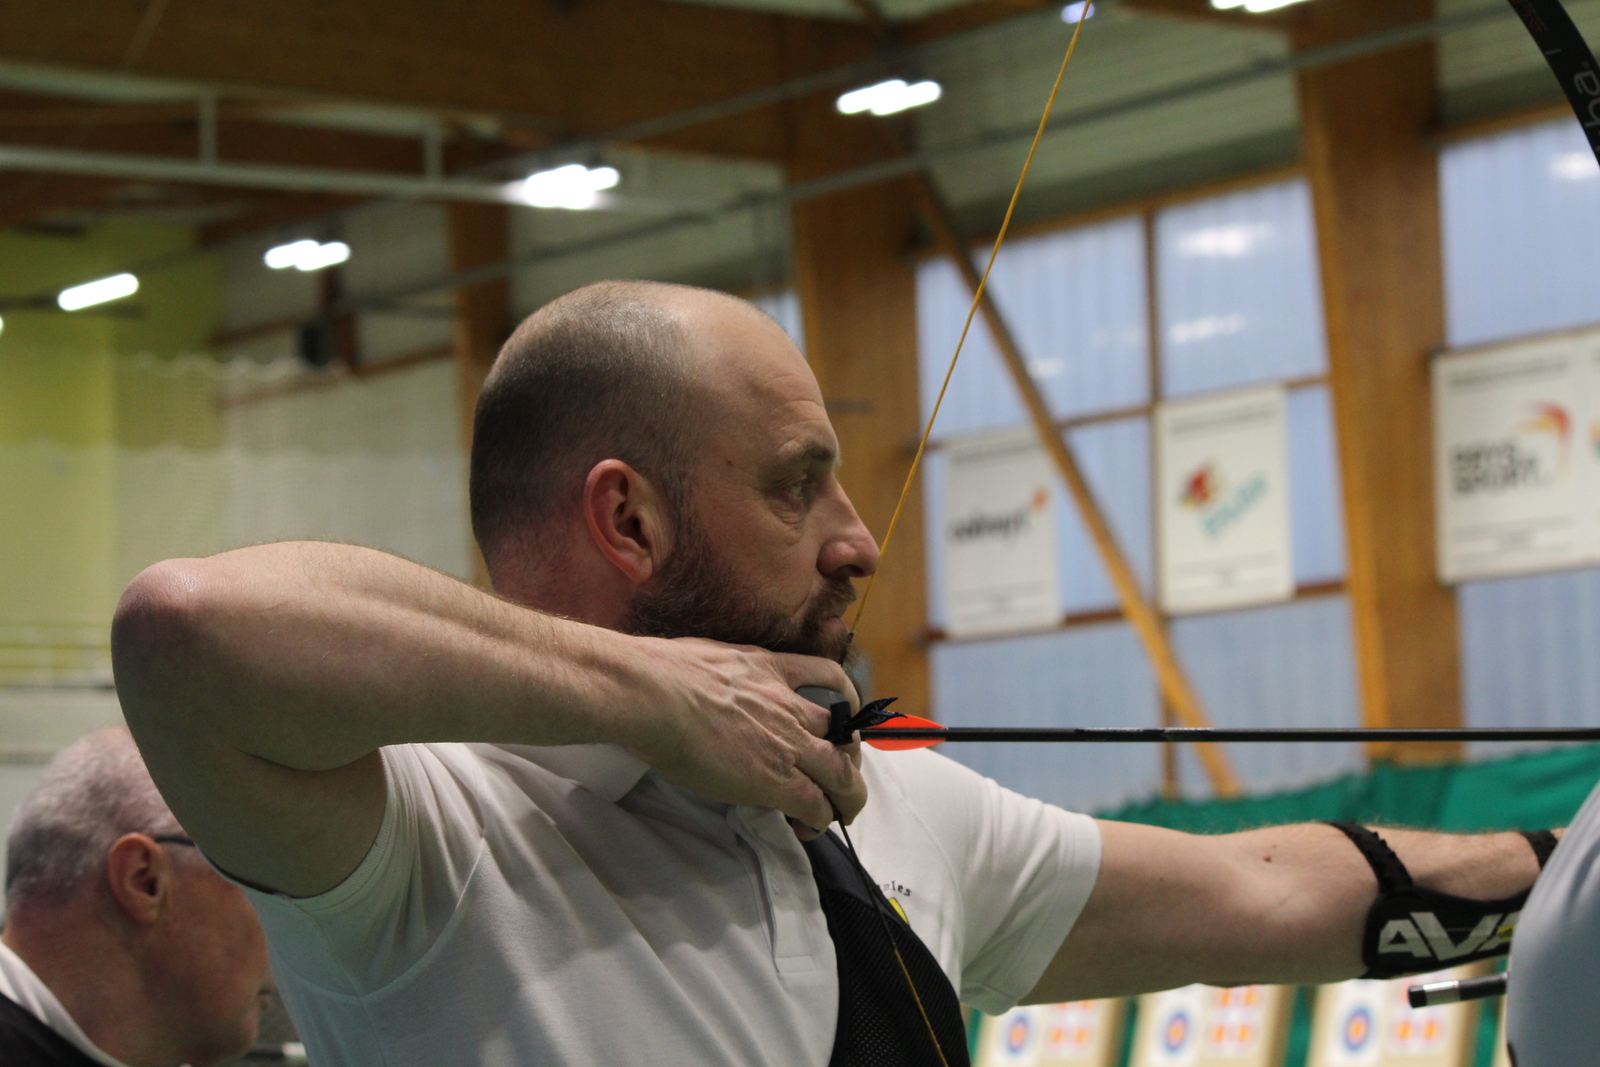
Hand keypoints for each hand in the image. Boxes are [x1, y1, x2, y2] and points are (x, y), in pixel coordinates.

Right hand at [621, 636, 866, 837]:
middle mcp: (787, 705)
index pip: (827, 675)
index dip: (845, 696)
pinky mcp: (773, 778)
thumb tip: (712, 686)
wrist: (654, 694)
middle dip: (851, 757)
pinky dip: (820, 818)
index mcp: (772, 669)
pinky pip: (812, 803)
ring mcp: (785, 742)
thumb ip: (727, 675)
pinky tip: (812, 827)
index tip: (844, 713)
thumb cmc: (661, 673)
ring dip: (848, 795)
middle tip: (842, 776)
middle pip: (843, 732)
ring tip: (843, 812)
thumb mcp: (709, 657)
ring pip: (841, 772)